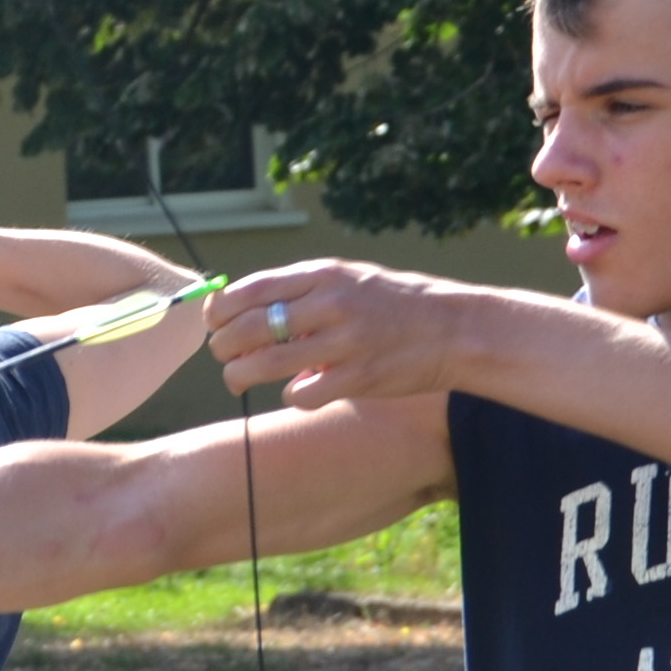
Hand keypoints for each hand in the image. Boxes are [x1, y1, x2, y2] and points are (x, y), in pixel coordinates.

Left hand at [207, 262, 476, 408]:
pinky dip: (293, 395)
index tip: (215, 323)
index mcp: (324, 275)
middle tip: (222, 355)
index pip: (250, 290)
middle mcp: (330, 304)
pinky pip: (301, 394)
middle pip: (249, 328)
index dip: (221, 311)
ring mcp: (344, 342)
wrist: (455, 329)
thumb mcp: (350, 280)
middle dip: (223, 346)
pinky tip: (302, 391)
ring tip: (237, 378)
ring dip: (240, 375)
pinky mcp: (357, 377)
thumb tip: (246, 311)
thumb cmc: (396, 304)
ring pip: (265, 364)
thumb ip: (303, 291)